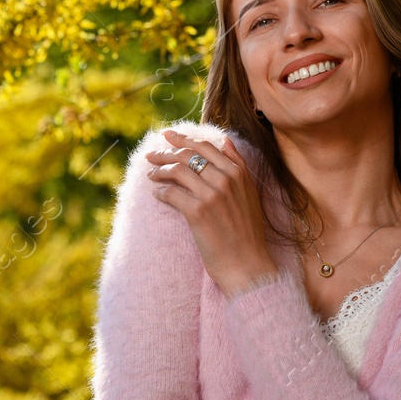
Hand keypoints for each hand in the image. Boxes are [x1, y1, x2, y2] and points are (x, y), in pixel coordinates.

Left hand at [146, 128, 278, 296]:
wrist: (247, 264)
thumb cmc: (246, 232)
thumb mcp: (250, 193)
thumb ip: (237, 165)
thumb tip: (225, 140)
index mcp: (238, 173)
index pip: (205, 146)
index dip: (183, 138)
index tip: (167, 135)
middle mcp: (226, 179)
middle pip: (188, 155)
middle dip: (165, 151)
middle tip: (151, 155)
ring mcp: (212, 195)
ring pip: (177, 171)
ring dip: (159, 170)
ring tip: (150, 175)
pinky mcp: (198, 212)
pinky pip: (171, 193)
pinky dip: (160, 192)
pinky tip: (156, 195)